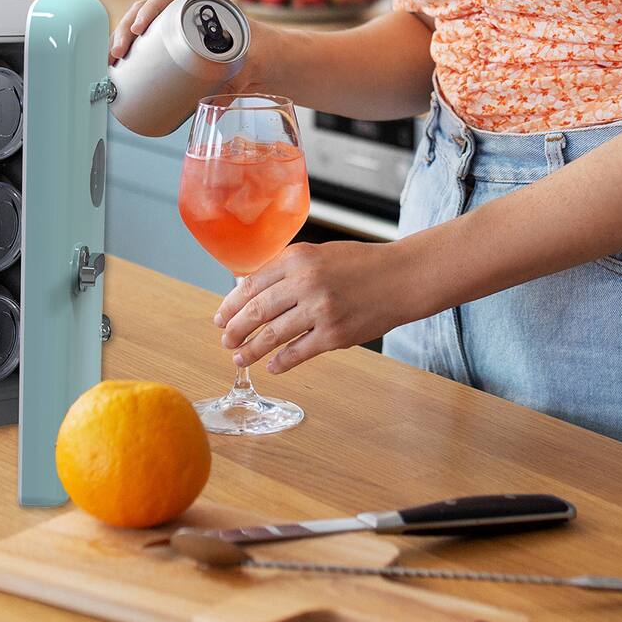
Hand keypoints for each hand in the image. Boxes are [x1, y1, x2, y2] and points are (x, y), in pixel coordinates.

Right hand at [109, 0, 276, 91]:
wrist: (271, 61)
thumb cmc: (264, 52)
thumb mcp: (250, 65)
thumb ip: (235, 85)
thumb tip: (212, 109)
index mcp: (204, 6)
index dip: (149, 9)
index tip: (138, 28)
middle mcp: (188, 15)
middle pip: (148, 13)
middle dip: (126, 29)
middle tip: (119, 51)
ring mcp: (180, 32)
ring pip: (144, 29)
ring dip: (122, 40)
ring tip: (112, 60)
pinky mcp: (177, 50)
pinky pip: (150, 44)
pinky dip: (131, 51)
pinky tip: (117, 63)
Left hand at [213, 240, 417, 373]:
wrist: (401, 277)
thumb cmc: (359, 264)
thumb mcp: (317, 254)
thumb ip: (286, 270)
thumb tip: (251, 291)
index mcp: (296, 258)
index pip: (250, 284)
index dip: (230, 304)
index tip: (220, 317)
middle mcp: (305, 283)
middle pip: (256, 311)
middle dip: (235, 329)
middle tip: (225, 340)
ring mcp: (320, 310)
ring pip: (273, 335)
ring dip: (252, 349)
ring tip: (239, 357)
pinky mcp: (335, 335)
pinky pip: (299, 352)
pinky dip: (281, 362)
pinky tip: (272, 366)